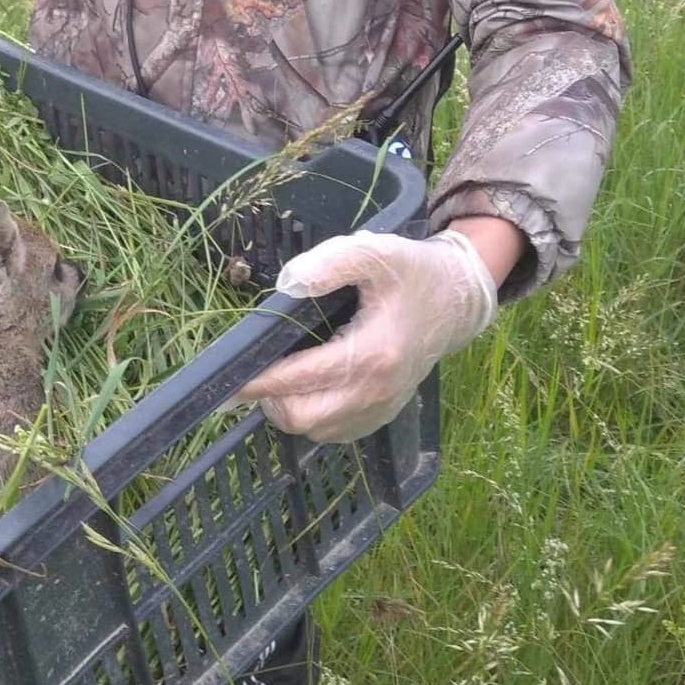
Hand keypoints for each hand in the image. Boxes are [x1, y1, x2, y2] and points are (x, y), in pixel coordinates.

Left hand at [240, 228, 498, 443]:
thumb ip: (330, 262)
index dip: (258, 380)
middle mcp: (376, 391)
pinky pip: (334, 432)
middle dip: (269, 399)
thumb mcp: (375, 252)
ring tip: (279, 378)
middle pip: (302, 417)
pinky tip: (308, 388)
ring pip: (315, 430)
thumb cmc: (411, 272)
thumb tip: (287, 284)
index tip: (227, 379)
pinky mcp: (383, 415)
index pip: (299, 378)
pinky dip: (312, 417)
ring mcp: (382, 408)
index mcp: (372, 353)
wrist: (457, 300)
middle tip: (255, 372)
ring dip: (288, 409)